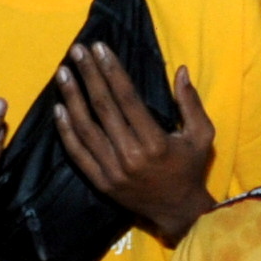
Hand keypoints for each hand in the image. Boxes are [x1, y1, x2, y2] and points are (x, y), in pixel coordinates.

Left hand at [52, 47, 218, 237]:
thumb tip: (181, 70)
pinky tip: (58, 109)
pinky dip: (66, 131)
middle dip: (89, 76)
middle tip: (76, 51)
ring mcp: (113, 171)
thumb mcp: (202, 136)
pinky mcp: (101, 182)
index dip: (111, 70)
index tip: (99, 48)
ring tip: (63, 73)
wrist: (179, 212)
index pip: (127, 98)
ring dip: (72, 98)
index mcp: (155, 142)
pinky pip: (78, 154)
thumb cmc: (191, 170)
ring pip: (86, 128)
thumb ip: (191, 103)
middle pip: (103, 108)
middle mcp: (131, 156)